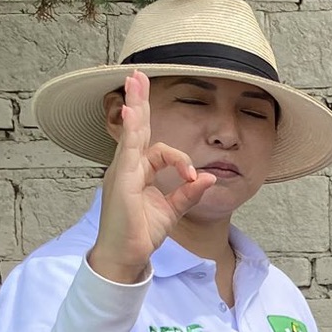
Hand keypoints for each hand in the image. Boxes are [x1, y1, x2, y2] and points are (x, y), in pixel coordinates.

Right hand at [87, 71, 215, 283]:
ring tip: (135, 79)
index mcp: (139, 172)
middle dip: (139, 100)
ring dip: (135, 105)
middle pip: (137, 128)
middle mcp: (128, 167)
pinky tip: (134, 113)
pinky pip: (128, 151)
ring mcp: (122, 171)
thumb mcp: (173, 210)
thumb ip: (189, 192)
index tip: (194, 176)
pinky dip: (132, 132)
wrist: (127, 256)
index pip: (158, 149)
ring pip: (133, 133)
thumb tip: (209, 176)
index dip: (181, 159)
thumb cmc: (142, 233)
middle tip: (137, 75)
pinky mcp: (122, 180)